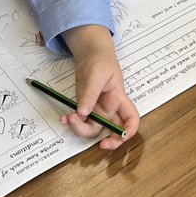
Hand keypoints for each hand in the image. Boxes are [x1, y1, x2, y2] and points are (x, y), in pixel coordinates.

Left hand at [62, 24, 138, 147]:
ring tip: (68, 118)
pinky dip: (71, 122)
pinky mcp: (86, 109)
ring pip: (93, 130)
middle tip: (94, 140)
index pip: (131, 119)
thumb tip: (83, 113)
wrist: (90, 55)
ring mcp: (98, 110)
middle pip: (112, 130)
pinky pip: (80, 122)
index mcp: (119, 99)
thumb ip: (90, 94)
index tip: (120, 137)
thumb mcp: (97, 74)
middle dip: (105, 140)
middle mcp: (110, 109)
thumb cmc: (101, 61)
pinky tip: (64, 117)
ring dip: (80, 129)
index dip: (129, 130)